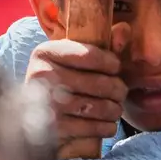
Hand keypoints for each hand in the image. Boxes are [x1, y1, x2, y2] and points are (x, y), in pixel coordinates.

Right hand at [26, 23, 130, 154]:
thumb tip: (125, 29)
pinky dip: (105, 127)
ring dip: (114, 109)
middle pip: (97, 83)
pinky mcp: (52, 130)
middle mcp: (41, 76)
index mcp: (46, 52)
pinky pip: (91, 128)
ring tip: (115, 108)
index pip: (90, 55)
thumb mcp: (77, 57)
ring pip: (96, 107)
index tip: (117, 67)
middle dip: (117, 88)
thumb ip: (104, 42)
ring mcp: (45, 104)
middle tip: (121, 92)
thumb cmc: (63, 80)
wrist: (35, 115)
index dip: (111, 62)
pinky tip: (107, 124)